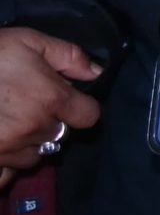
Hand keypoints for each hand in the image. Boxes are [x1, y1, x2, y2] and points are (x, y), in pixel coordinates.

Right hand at [0, 28, 99, 173]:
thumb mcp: (29, 41)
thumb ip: (68, 56)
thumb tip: (96, 72)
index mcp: (51, 99)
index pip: (88, 116)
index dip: (79, 106)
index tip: (64, 97)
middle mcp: (33, 129)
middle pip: (60, 134)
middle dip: (51, 121)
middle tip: (28, 103)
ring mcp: (8, 149)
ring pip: (35, 154)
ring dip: (28, 142)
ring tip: (8, 120)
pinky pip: (7, 173)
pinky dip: (6, 162)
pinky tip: (1, 142)